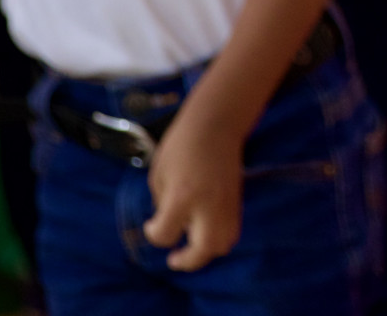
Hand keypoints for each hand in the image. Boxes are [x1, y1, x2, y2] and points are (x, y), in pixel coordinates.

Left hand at [143, 112, 245, 270]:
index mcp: (182, 195)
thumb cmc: (181, 144)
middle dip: (188, 261)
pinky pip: (231, 231)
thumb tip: (170, 222)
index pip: (166, 233)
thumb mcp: (159, 173)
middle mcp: (207, 204)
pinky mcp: (236, 201)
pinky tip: (204, 232)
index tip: (150, 224)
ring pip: (223, 244)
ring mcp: (226, 204)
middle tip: (174, 259)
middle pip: (204, 249)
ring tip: (191, 247)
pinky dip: (218, 239)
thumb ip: (162, 203)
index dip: (153, 233)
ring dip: (206, 252)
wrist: (216, 124)